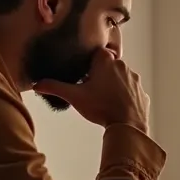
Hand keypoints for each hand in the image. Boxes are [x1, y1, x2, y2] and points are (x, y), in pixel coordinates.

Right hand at [33, 49, 149, 131]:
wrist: (127, 125)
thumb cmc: (101, 107)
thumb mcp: (75, 96)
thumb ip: (55, 87)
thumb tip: (37, 84)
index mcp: (106, 60)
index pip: (96, 53)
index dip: (89, 64)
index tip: (84, 75)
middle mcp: (123, 65)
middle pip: (108, 65)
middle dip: (100, 74)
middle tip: (91, 89)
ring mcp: (135, 79)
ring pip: (121, 77)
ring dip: (113, 84)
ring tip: (103, 99)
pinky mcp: (142, 92)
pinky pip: (131, 91)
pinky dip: (124, 96)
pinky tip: (116, 106)